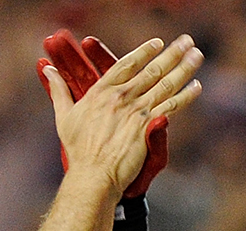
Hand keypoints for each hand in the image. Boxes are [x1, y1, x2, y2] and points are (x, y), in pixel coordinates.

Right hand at [39, 32, 202, 199]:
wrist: (93, 175)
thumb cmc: (77, 150)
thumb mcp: (63, 116)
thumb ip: (58, 90)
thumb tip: (48, 70)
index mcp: (102, 92)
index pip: (126, 64)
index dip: (144, 52)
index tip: (158, 43)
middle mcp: (121, 97)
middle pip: (151, 69)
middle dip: (172, 53)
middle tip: (187, 41)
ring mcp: (136, 111)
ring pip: (165, 84)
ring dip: (183, 68)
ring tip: (196, 55)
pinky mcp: (148, 126)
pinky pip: (171, 106)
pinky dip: (185, 95)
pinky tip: (196, 86)